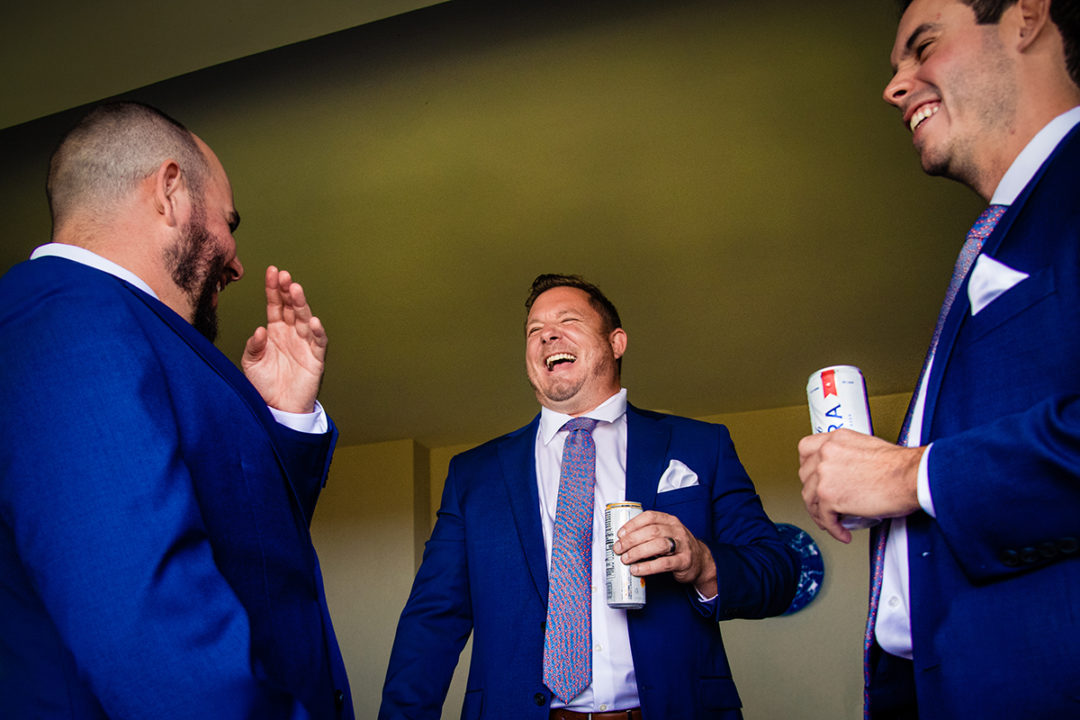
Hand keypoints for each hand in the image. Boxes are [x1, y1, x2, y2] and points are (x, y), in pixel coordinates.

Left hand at [242, 266, 326, 413]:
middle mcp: (291, 333)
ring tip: (295, 290)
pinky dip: (317, 331)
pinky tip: (313, 321)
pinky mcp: (315, 357)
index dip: (273, 289)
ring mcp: (304, 343)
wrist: (278, 407)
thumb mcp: (251, 363)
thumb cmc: (264, 384)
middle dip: (287, 290)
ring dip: (301, 304)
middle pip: (291, 307)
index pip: (275, 304)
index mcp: (275, 330)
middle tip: (284, 276)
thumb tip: (260, 330)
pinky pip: (318, 342)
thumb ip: (253, 346)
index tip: (272, 272)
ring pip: (305, 319)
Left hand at [612, 510, 717, 596]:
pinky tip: (637, 570)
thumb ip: (649, 533)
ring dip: (638, 552)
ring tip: (626, 559)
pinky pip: (664, 564)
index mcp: (670, 520)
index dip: (632, 524)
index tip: (620, 534)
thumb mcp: (666, 534)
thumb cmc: (677, 547)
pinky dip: (648, 567)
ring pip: (658, 545)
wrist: (700, 561)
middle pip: (651, 531)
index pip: (649, 517)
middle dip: (631, 540)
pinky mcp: (684, 561)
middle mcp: (677, 530)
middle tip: (618, 548)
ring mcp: (682, 546)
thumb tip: (622, 540)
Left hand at [797, 429, 923, 542]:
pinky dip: (833, 529)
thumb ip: (848, 454)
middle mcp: (826, 454)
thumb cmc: (899, 466)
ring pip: (810, 499)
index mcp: (835, 440)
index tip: (813, 477)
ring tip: (832, 522)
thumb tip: (844, 470)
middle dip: (814, 493)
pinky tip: (842, 532)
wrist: (912, 476)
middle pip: (806, 477)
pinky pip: (824, 518)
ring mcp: (825, 475)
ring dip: (820, 514)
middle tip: (823, 503)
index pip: (806, 450)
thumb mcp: (866, 446)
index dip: (808, 467)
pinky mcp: (830, 496)